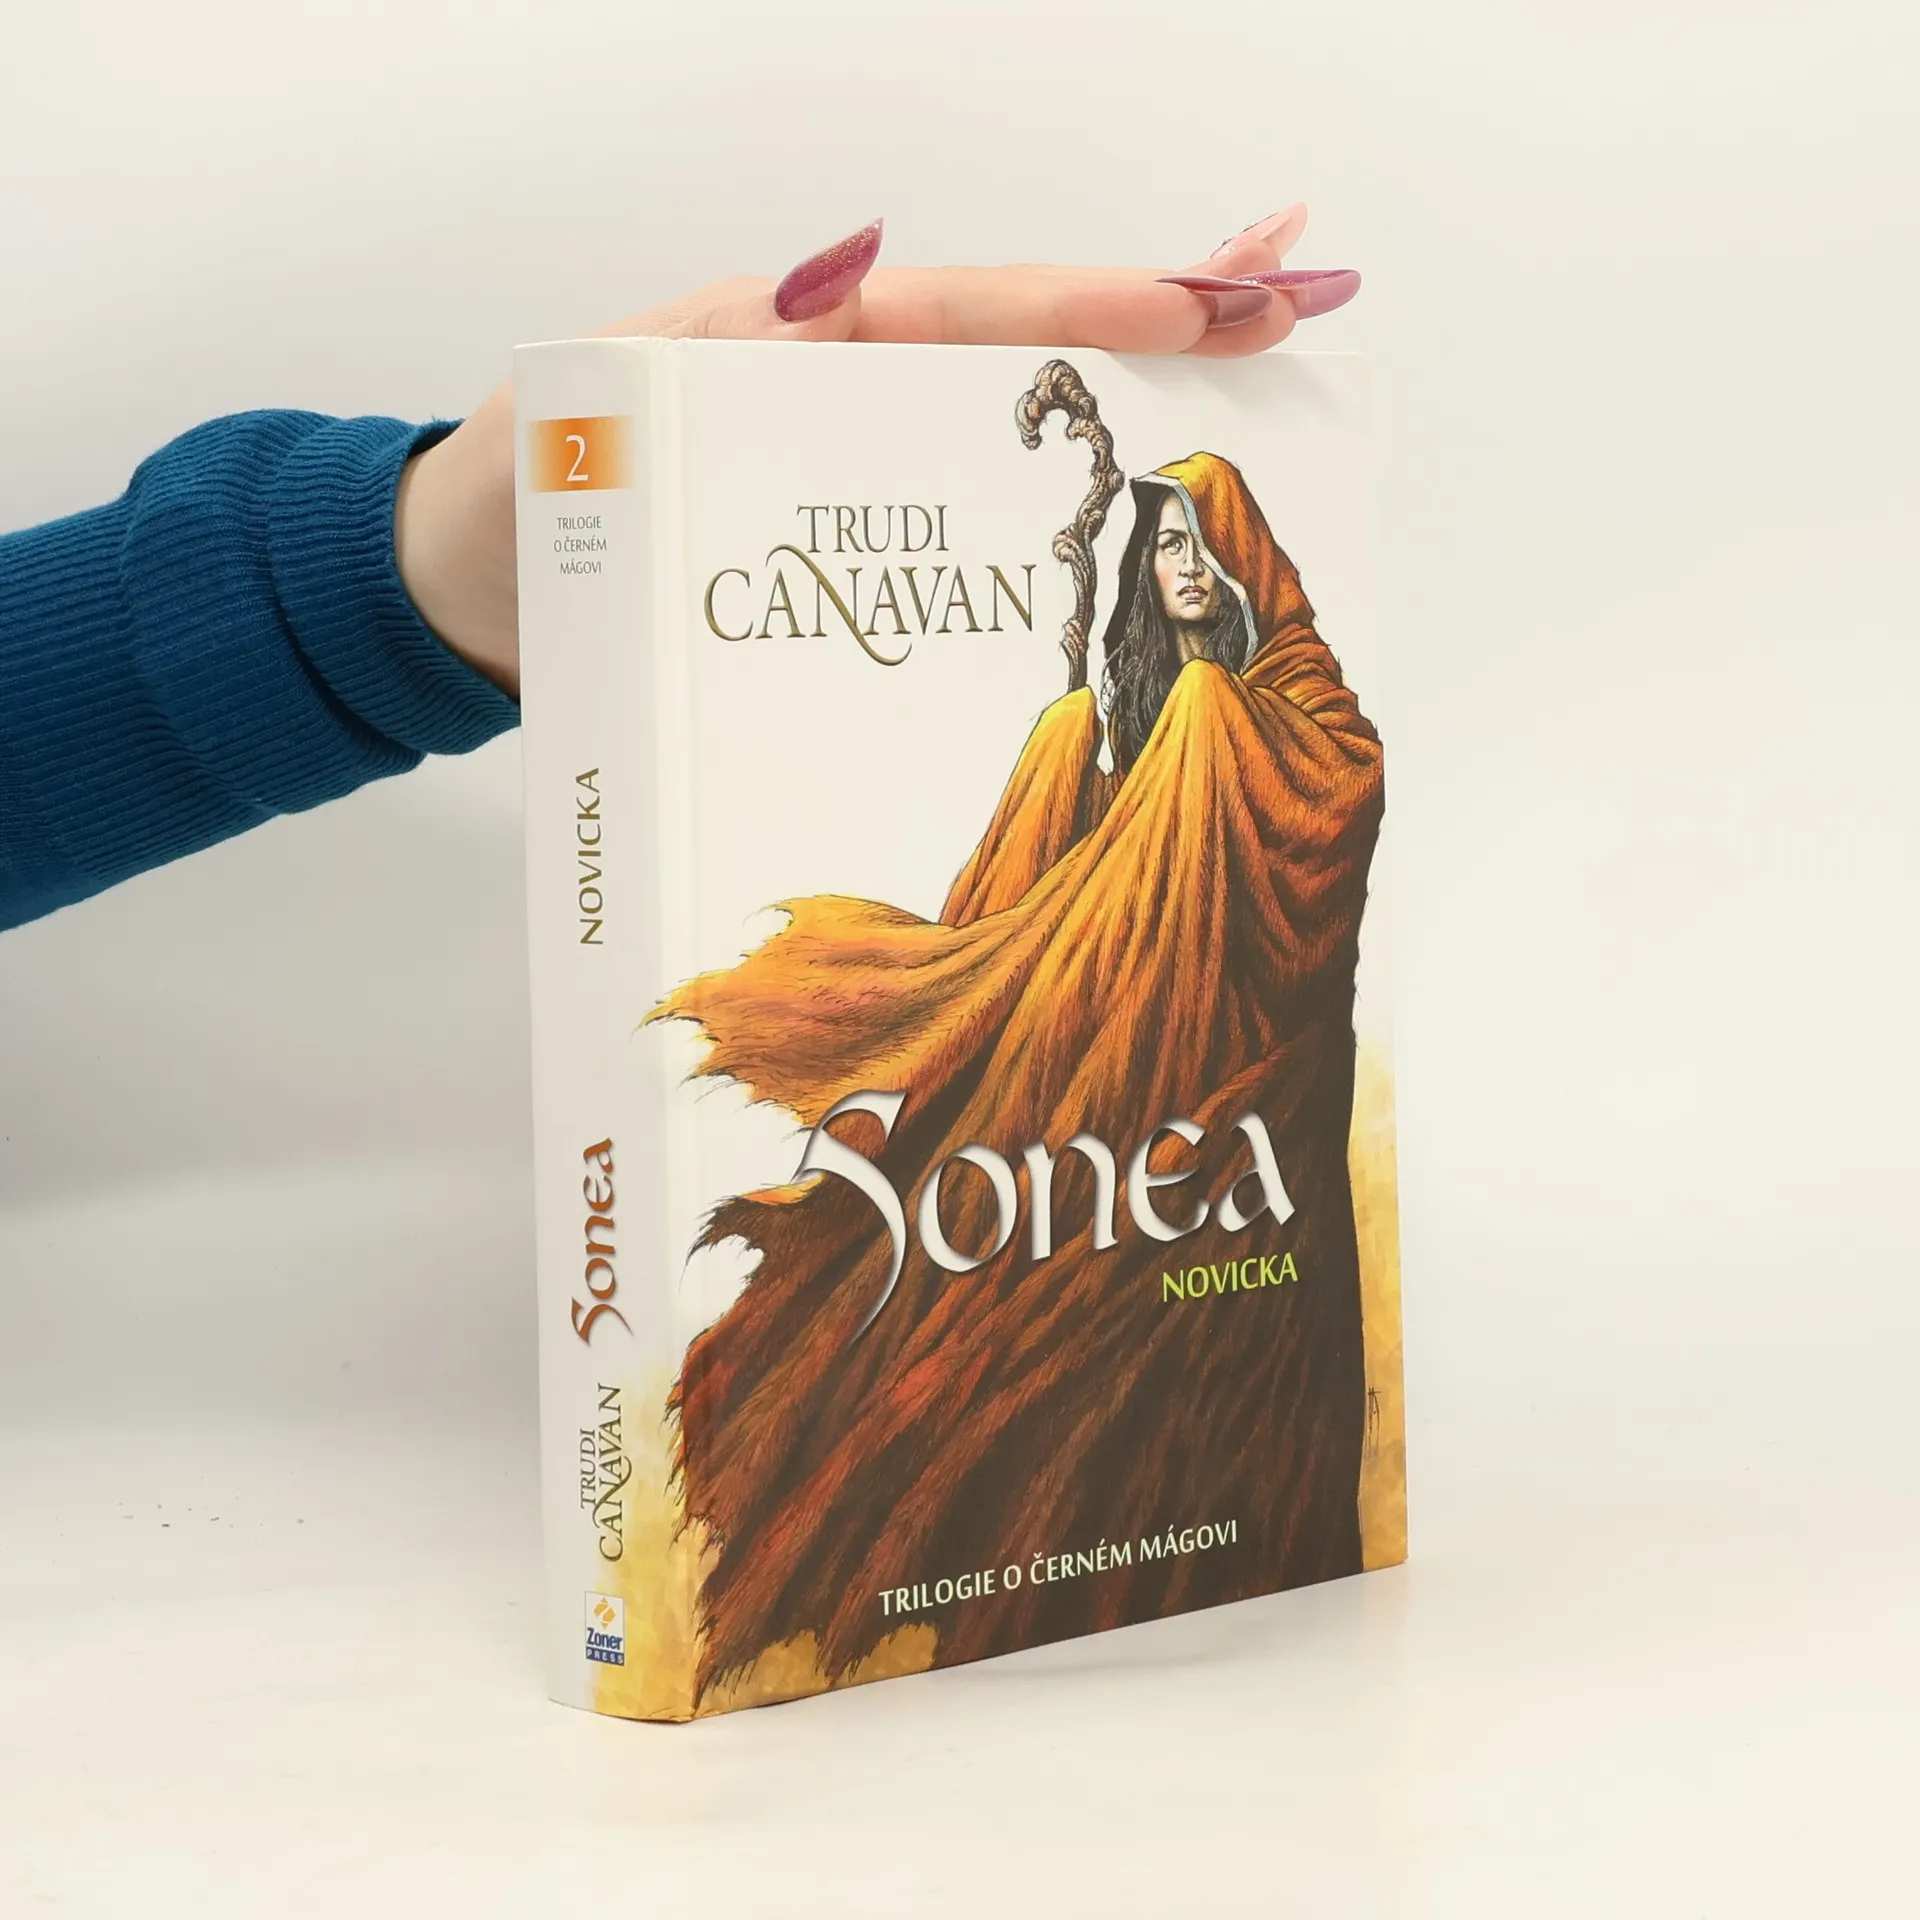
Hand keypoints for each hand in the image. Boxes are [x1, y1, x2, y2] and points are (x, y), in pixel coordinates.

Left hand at [394, 210, 1359, 695]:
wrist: (468, 603)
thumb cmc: (522, 495)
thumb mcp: (598, 396)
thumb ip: (711, 344)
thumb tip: (846, 283)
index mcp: (799, 342)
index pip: (969, 308)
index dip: (1088, 310)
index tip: (1202, 310)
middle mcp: (849, 396)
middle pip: (1026, 344)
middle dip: (1164, 315)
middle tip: (1297, 294)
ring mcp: (857, 472)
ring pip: (1014, 426)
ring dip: (1142, 395)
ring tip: (1263, 353)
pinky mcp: (849, 549)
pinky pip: (966, 519)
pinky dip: (1059, 505)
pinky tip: (1143, 503)